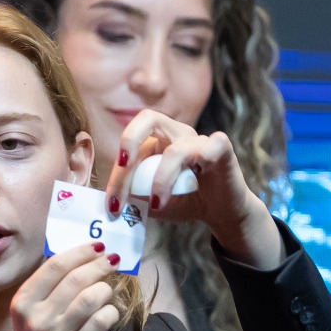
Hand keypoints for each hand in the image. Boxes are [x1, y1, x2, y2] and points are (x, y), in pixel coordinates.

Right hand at [10, 242, 122, 330]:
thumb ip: (51, 287)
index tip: (97, 246)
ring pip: (92, 297)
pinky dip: (110, 312)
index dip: (80, 252)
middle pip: (76, 279)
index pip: (53, 266)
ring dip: (106, 290)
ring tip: (106, 293)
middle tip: (112, 260)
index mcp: (23, 302)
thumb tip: (83, 255)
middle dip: (99, 265)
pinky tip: (108, 314)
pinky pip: (103, 319)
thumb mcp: (34, 314)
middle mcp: (37, 317)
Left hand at [109, 110, 280, 269]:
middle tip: (123, 169)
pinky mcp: (222, 149)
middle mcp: (177, 134)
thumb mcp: (152, 201)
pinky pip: (211, 146)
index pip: (130, 144)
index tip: (113, 204)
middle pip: (148, 118)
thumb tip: (108, 201)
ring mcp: (200, 140)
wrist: (222, 211)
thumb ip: (133, 195)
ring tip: (157, 203)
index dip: (117, 173)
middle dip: (129, 142)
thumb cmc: (186, 201)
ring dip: (161, 179)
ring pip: (176, 150)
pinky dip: (201, 161)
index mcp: (156, 141)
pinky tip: (198, 178)